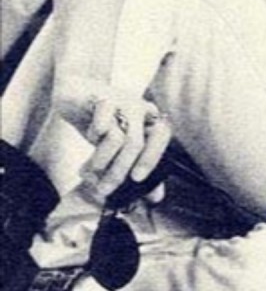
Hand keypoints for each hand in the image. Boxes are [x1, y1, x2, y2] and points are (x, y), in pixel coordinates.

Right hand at [53, 75, 171, 196]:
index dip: (151, 158)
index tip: (137, 179)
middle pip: (136, 144)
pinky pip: (102, 121)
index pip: (162, 136)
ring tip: (87, 171)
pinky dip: (94, 135)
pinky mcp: (102, 98)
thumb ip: (138, 168)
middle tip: (103, 190)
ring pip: (117, 138)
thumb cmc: (104, 122)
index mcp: (150, 119)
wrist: (78, 91)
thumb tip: (156, 198)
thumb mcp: (121, 146)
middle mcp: (140, 109)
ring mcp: (122, 101)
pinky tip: (89, 136)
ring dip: (100, 161)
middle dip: (119, 171)